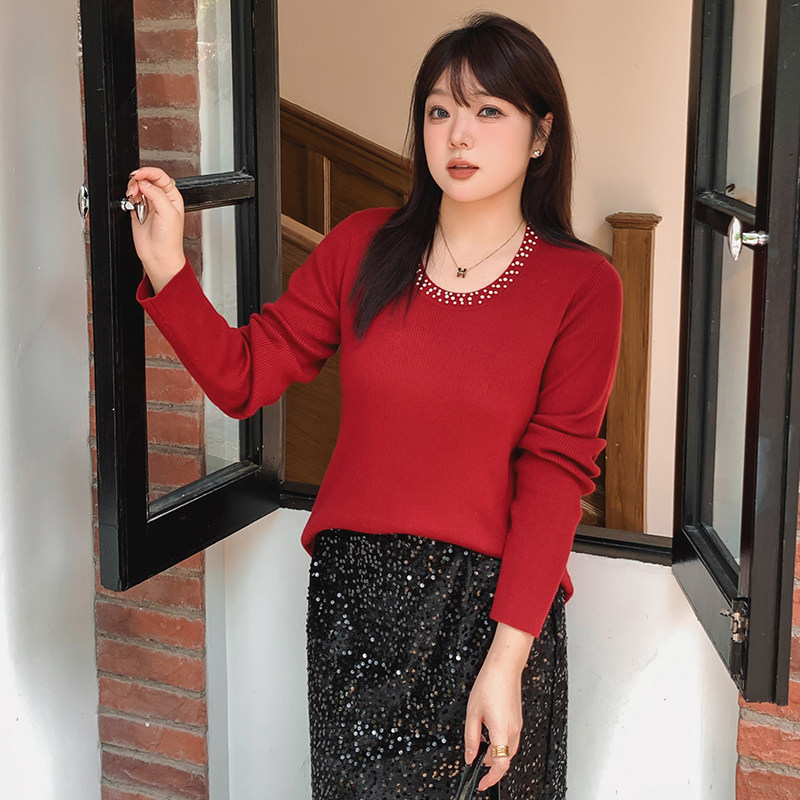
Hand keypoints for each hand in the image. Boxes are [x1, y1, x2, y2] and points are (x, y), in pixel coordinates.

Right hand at [126, 166, 185, 292]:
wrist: (158, 255)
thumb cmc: (169, 239)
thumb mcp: (168, 213)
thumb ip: (157, 195)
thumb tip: (145, 183)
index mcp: (172, 197)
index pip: (160, 176)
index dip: (149, 172)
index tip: (139, 175)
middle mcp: (161, 199)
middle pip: (147, 179)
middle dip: (139, 179)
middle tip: (134, 187)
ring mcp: (149, 204)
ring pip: (138, 186)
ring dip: (133, 188)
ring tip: (133, 197)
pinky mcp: (138, 211)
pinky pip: (131, 197)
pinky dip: (129, 196)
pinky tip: (132, 202)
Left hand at [464, 622, 532, 791]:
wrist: (504, 666)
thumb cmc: (489, 683)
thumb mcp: (472, 712)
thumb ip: (471, 737)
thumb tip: (469, 756)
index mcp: (501, 731)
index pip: (499, 765)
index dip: (490, 778)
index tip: (481, 783)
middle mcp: (513, 731)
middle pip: (504, 759)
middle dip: (490, 765)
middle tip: (475, 761)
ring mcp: (517, 725)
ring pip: (508, 750)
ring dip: (495, 754)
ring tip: (480, 744)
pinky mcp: (517, 719)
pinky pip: (510, 739)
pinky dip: (500, 743)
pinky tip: (489, 732)